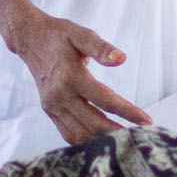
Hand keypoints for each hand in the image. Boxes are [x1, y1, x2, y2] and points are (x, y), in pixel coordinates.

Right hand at [10, 10, 147, 143]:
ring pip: (81, 133)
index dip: (128, 112)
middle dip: (119, 133)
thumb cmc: (59, 35)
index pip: (105, 100)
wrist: (29, 39)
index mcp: (71, 76)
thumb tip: (122, 59)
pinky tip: (103, 143)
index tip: (146, 121)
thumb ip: (101, 47)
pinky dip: (86, 142)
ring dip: (103, 141)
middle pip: (94, 123)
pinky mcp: (49, 111)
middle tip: (140, 139)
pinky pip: (69, 134)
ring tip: (125, 143)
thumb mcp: (81, 34)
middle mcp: (60, 95)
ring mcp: (53, 106)